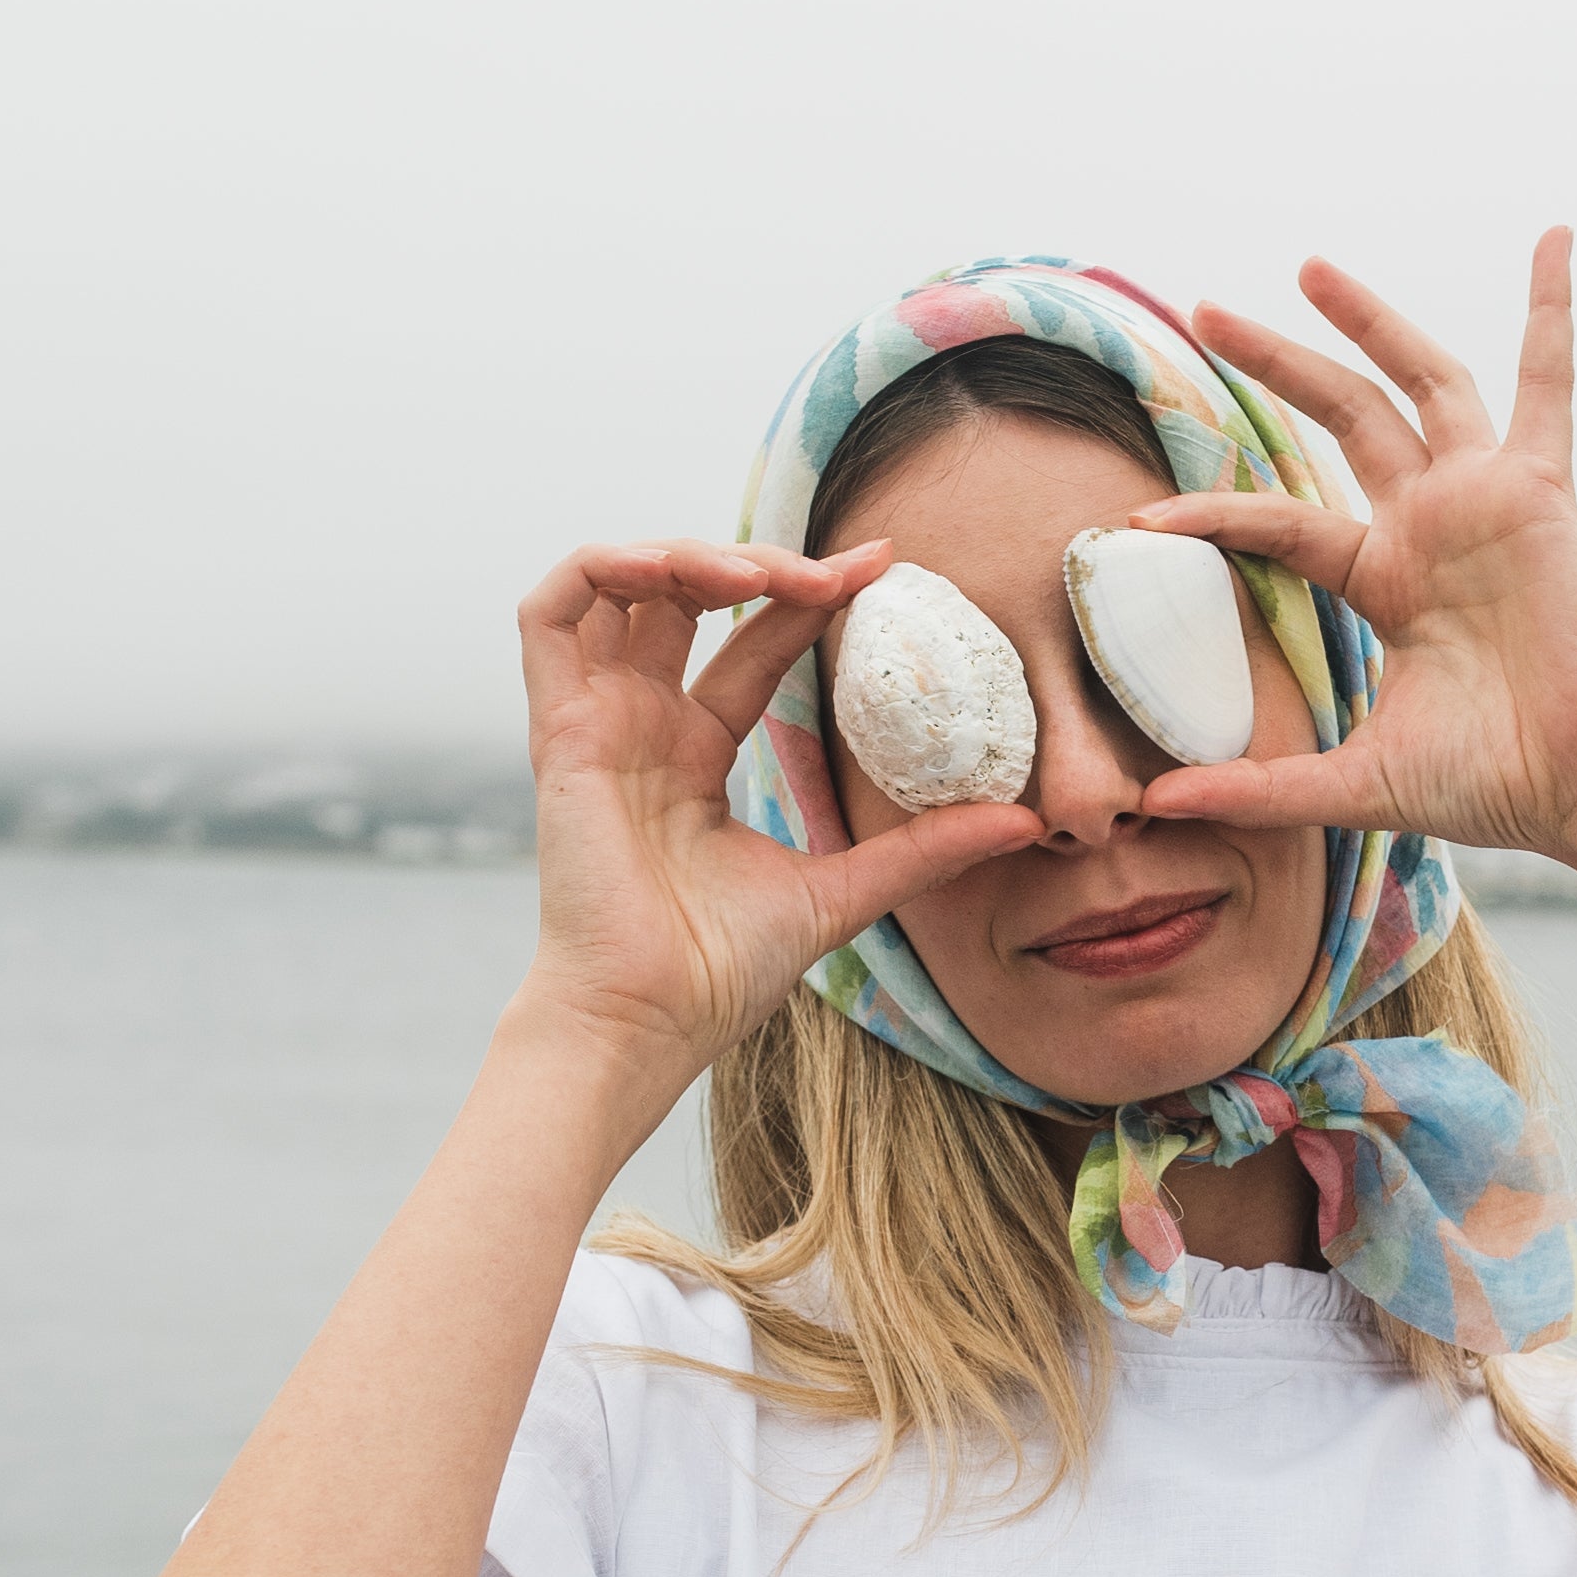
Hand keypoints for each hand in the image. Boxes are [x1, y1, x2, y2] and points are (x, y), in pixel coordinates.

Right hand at [510, 537, 1039, 1102]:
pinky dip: (604, 566)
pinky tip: (674, 568)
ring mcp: (596, 724)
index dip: (810, 596)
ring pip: (619, 589)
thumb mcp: (843, 891)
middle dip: (761, 566)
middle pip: (689, 600)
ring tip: (759, 572)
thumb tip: (1026, 818)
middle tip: (836, 572)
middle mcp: (642, 728)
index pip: (753, 645)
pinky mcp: (557, 730)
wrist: (648, 1022)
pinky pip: (550, 616)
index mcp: (694, 756)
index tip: (885, 566)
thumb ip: (922, 848)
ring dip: (686, 554)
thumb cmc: (718, 975)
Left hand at [1128, 230, 1576, 875]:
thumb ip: (1260, 788)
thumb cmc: (1499, 785)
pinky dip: (1553, 309)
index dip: (1213, 512)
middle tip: (1203, 313)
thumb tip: (1157, 808)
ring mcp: (1486, 500)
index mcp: (1391, 582)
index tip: (1138, 518)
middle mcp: (1432, 527)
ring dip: (1368, 320)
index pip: (1282, 522)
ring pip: (1419, 382)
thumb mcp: (1358, 784)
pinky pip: (1550, 383)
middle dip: (1275, 361)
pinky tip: (1554, 240)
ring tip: (1309, 266)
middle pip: (1343, 418)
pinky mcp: (1539, 492)